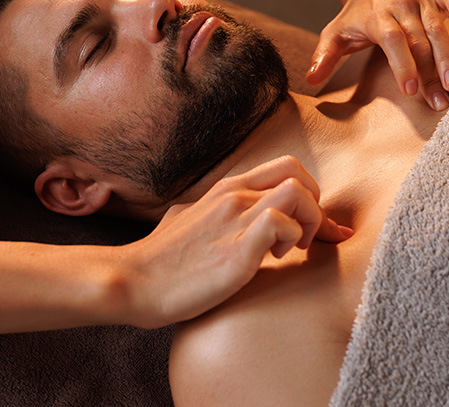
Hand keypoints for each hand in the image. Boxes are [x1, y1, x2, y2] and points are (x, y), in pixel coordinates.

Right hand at [122, 156, 350, 327]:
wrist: (133, 282)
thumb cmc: (159, 259)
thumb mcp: (186, 218)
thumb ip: (209, 210)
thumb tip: (211, 211)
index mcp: (226, 189)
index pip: (285, 167)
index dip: (309, 193)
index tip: (311, 228)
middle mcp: (234, 196)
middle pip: (298, 172)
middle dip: (315, 204)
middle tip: (304, 237)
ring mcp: (235, 220)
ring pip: (297, 193)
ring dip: (307, 221)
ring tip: (291, 249)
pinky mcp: (236, 250)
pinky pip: (279, 223)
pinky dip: (290, 239)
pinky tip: (275, 259)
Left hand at [306, 0, 448, 110]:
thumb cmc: (353, 15)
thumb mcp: (334, 34)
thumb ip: (324, 57)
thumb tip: (311, 78)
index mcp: (377, 18)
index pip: (392, 42)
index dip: (402, 64)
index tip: (409, 90)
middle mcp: (400, 7)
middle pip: (419, 42)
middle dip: (430, 73)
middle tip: (439, 101)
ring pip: (437, 28)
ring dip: (447, 56)